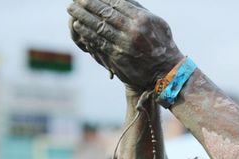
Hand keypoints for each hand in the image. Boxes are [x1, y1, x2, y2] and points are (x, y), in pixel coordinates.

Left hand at [68, 0, 182, 89]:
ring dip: (83, 17)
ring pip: (99, 26)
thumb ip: (141, 11)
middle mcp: (133, 30)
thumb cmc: (163, 46)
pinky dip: (87, 33)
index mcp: (142, 19)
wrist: (166, 72)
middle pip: (105, 13)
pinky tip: (79, 26)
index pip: (117, 3)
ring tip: (72, 9)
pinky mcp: (118, 56)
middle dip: (88, 4)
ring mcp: (124, 44)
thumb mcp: (158, 23)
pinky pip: (99, 42)